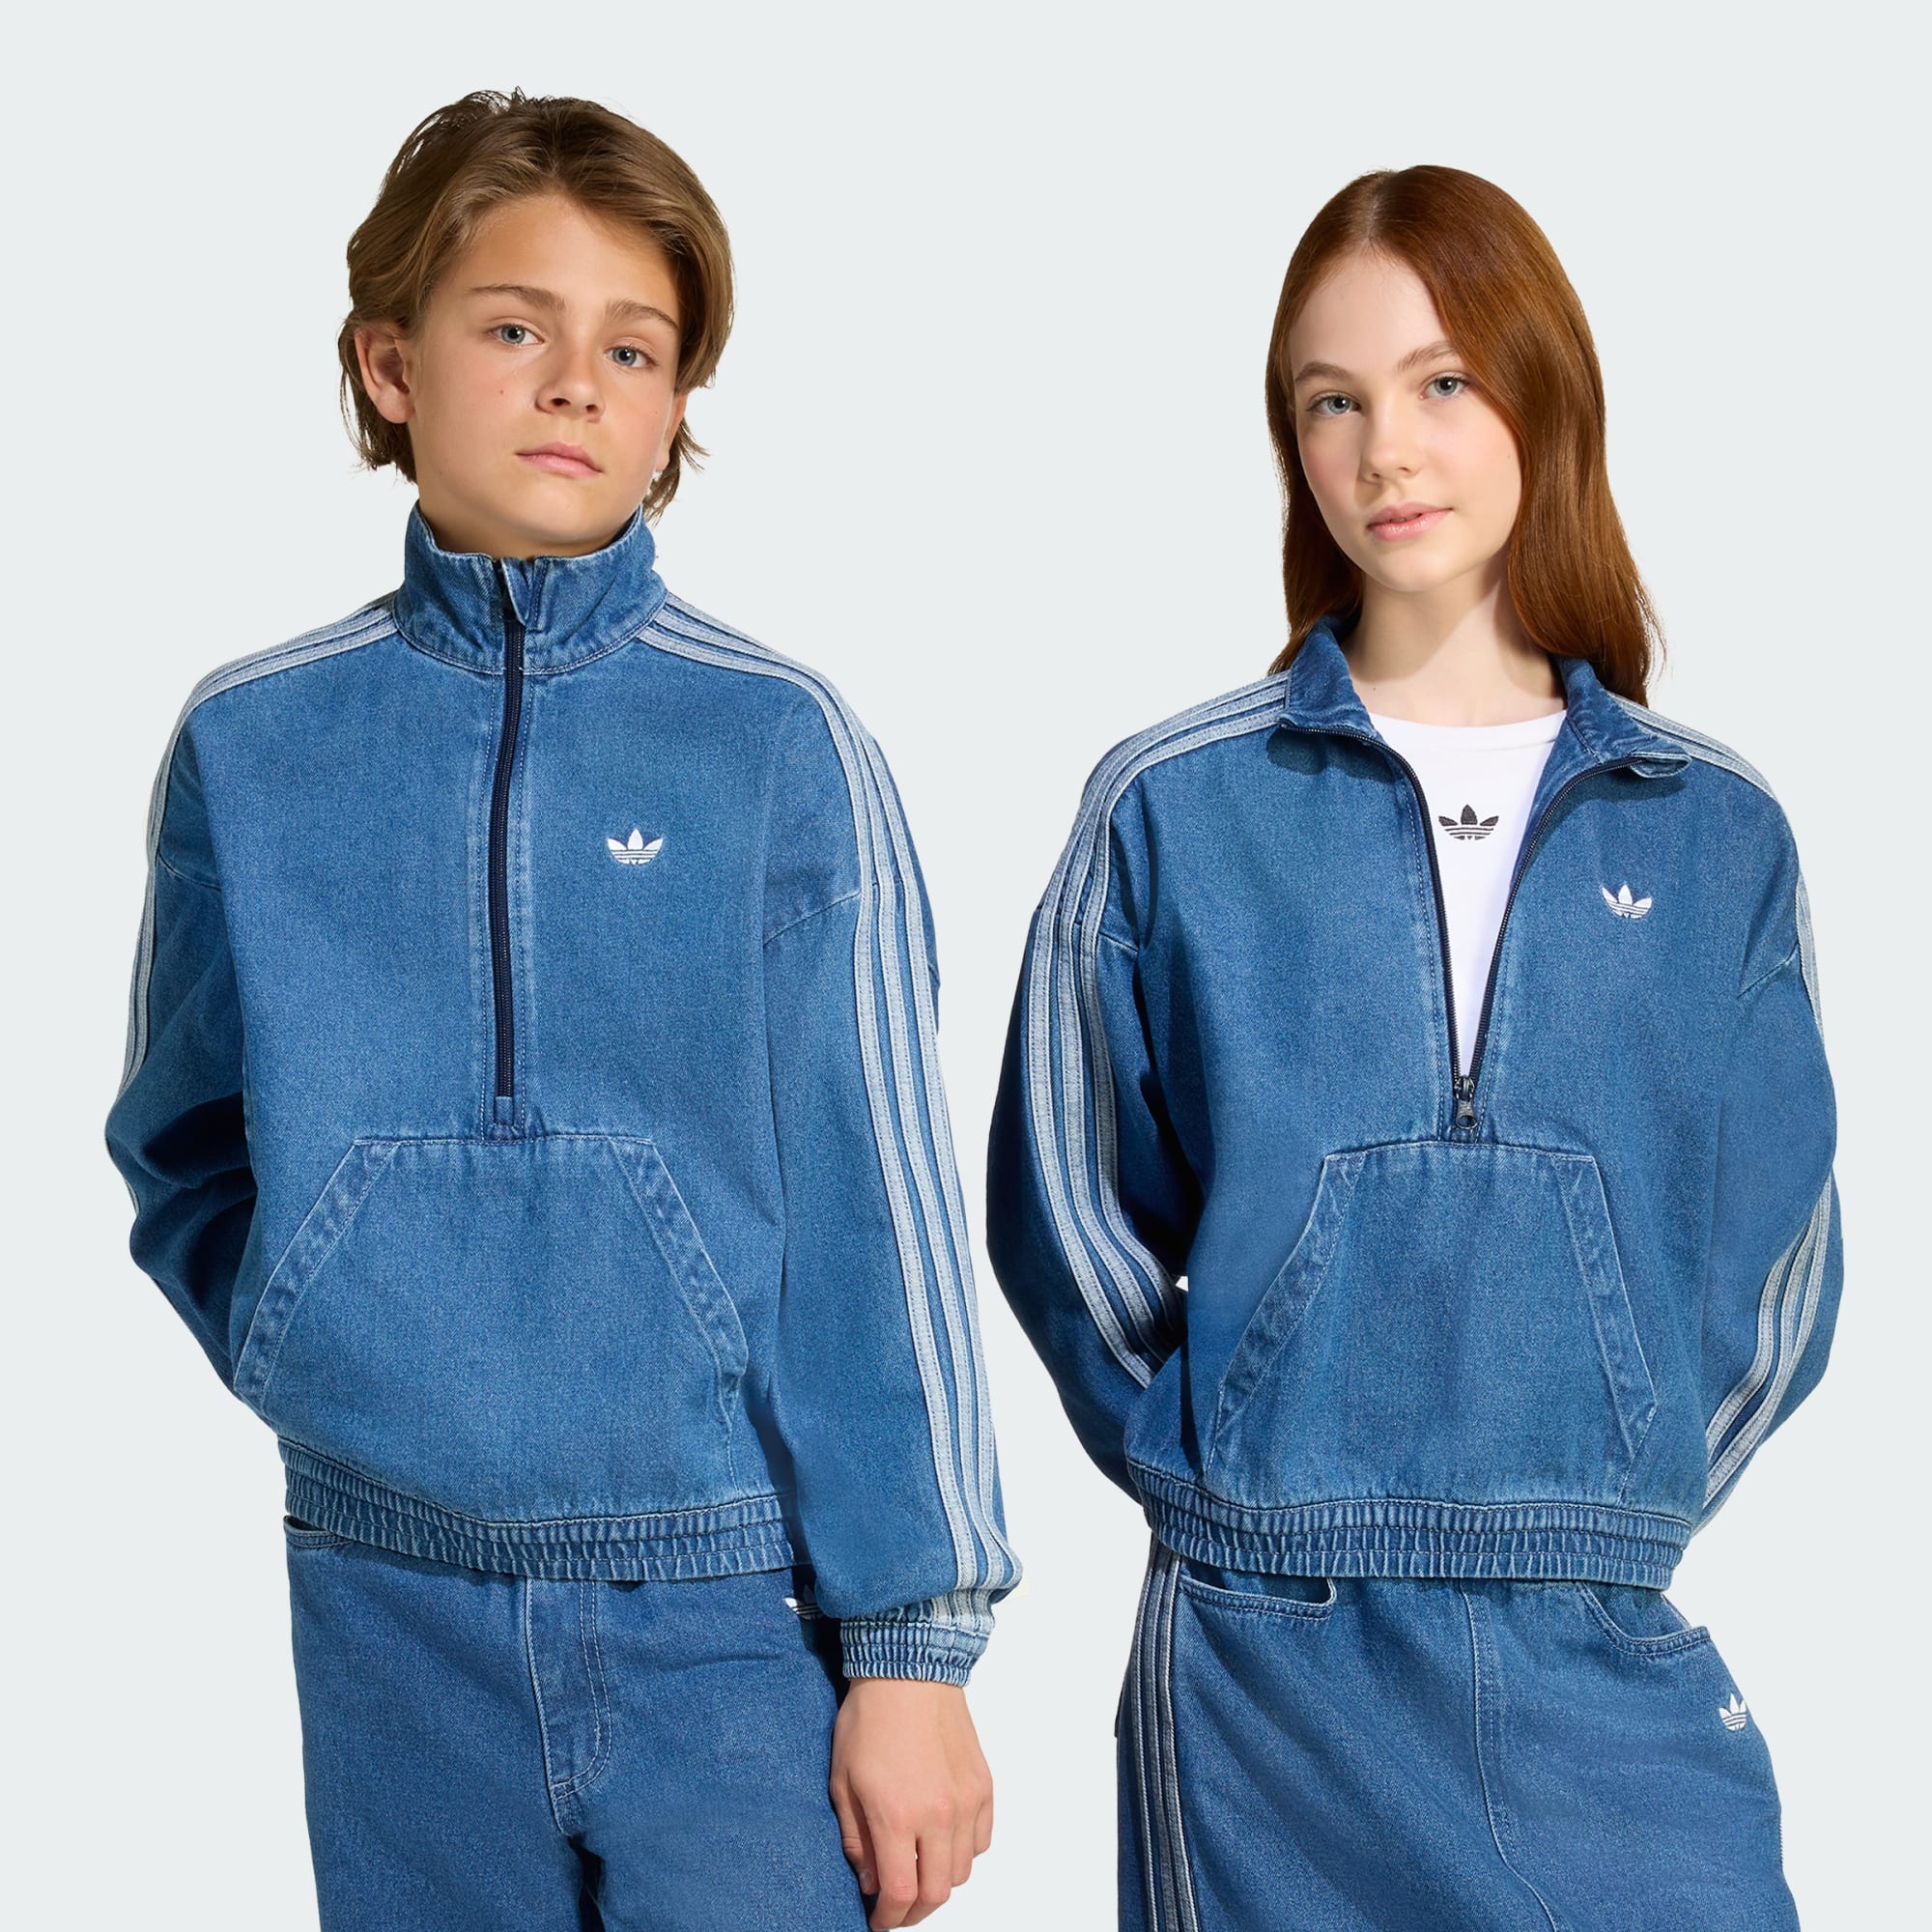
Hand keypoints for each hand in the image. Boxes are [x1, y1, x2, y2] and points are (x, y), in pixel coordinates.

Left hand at [828, 1677, 992, 1926]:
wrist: (908, 1671)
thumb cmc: (870, 1720)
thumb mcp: (842, 1781)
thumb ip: (856, 1839)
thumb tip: (870, 1879)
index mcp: (897, 1815)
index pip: (901, 1893)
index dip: (888, 1917)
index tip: (878, 1920)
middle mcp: (938, 1814)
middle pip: (936, 1891)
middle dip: (914, 1911)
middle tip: (897, 1907)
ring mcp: (966, 1801)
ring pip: (962, 1871)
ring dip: (939, 1882)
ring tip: (918, 1873)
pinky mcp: (983, 1786)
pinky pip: (981, 1840)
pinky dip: (964, 1853)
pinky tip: (943, 1844)